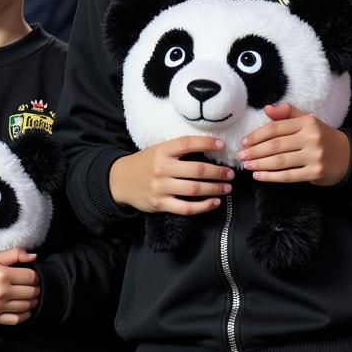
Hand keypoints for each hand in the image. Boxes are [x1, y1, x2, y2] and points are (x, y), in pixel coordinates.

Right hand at [0, 247, 38, 324]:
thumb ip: (15, 254)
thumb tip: (34, 256)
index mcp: (2, 274)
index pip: (31, 277)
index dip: (35, 276)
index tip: (33, 277)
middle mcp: (1, 292)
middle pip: (31, 292)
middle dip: (36, 289)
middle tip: (34, 287)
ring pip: (26, 306)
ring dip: (33, 301)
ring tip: (31, 297)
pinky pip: (17, 319)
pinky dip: (25, 315)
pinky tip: (25, 309)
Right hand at [108, 136, 232, 214]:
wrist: (120, 180)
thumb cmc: (144, 163)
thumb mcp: (157, 150)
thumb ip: (177, 150)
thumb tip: (207, 147)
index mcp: (161, 151)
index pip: (187, 143)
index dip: (207, 143)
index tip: (222, 145)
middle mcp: (161, 168)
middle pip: (197, 170)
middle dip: (218, 172)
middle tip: (231, 173)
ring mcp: (160, 187)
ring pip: (194, 189)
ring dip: (215, 189)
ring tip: (227, 187)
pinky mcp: (160, 204)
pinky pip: (186, 208)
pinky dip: (204, 206)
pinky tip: (215, 203)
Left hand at [240, 103, 351, 186]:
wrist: (349, 156)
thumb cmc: (321, 136)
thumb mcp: (307, 120)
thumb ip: (287, 113)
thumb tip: (266, 109)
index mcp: (307, 122)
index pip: (275, 128)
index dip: (256, 136)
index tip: (243, 142)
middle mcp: (311, 138)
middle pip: (275, 146)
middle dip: (255, 152)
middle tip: (241, 156)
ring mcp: (314, 157)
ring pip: (280, 161)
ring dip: (260, 165)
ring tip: (247, 166)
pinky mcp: (316, 173)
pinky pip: (289, 176)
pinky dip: (271, 177)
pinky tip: (259, 176)